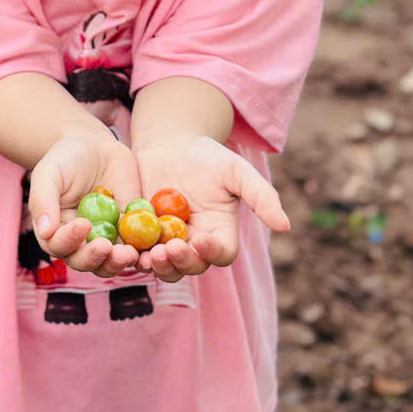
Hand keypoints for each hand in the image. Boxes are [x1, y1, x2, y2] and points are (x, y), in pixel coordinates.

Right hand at [28, 131, 142, 278]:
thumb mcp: (49, 173)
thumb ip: (43, 200)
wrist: (95, 145)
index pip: (60, 246)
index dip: (70, 241)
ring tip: (128, 253)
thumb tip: (45, 231)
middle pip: (85, 261)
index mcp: (56, 231)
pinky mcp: (128, 231)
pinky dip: (143, 253)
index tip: (83, 224)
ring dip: (118, 263)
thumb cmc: (66, 158)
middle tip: (106, 246)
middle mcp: (79, 241)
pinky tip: (150, 250)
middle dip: (95, 258)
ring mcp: (105, 237)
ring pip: (111, 262)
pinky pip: (136, 247)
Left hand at [133, 134, 289, 281]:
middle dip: (180, 262)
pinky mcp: (141, 236)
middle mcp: (195, 243)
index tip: (201, 240)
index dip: (213, 253)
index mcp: (219, 232)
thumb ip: (260, 196)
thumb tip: (286, 226)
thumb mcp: (236, 170)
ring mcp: (167, 242)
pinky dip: (133, 255)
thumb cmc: (208, 157)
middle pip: (191, 267)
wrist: (169, 144)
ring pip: (164, 267)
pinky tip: (126, 248)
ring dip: (157, 266)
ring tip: (147, 254)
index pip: (221, 254)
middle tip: (168, 249)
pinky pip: (138, 253)